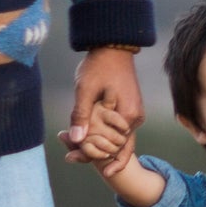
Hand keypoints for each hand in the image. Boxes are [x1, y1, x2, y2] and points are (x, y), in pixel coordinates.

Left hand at [66, 46, 143, 165]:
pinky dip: (103, 134)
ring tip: (74, 150)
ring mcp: (134, 113)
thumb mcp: (85, 90)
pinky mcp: (129, 108)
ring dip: (99, 144)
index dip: (93, 156)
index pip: (113, 148)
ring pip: (116, 138)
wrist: (113, 47)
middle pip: (116, 147)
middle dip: (95, 154)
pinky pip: (117, 128)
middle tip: (70, 157)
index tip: (72, 158)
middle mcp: (135, 118)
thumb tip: (75, 140)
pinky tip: (86, 136)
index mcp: (128, 116)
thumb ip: (81, 115)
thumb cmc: (99, 66)